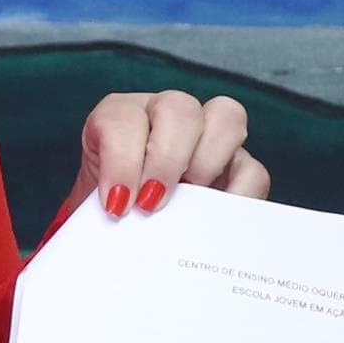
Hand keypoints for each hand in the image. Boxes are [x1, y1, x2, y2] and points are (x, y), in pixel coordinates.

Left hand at [73, 88, 268, 219]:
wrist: (119, 234)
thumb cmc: (103, 217)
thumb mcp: (90, 211)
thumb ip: (95, 216)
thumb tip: (112, 230)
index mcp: (120, 118)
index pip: (121, 118)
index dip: (120, 159)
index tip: (117, 204)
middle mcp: (165, 116)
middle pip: (178, 108)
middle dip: (166, 158)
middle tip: (152, 204)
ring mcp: (208, 137)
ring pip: (225, 117)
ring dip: (207, 163)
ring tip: (188, 206)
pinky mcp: (238, 169)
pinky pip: (253, 169)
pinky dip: (239, 195)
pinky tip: (216, 223)